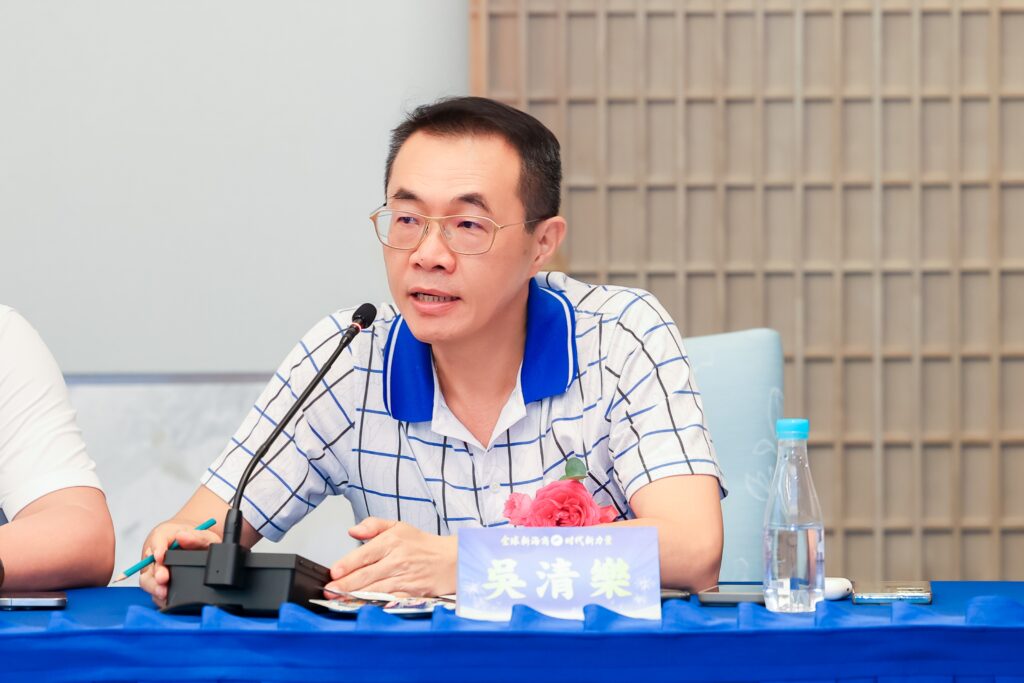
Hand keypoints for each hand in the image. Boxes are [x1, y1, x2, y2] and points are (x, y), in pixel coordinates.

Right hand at [138, 522, 221, 607]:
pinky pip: (153, 592)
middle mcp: (154, 554)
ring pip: (147, 579)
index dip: (158, 549)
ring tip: (163, 593)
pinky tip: (166, 600)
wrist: (194, 548)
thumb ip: (196, 536)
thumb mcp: (203, 535)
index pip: (157, 541)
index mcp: (163, 536)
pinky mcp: (156, 584)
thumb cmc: (195, 540)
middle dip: (157, 572)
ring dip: (154, 587)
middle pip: (150, 563)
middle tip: (163, 578)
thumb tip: (183, 536)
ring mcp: (153, 570)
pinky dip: (158, 597)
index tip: (160, 556)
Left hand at [324, 518, 455, 597]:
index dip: (348, 564)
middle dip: (345, 584)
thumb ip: (373, 525)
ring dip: (354, 596)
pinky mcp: (410, 594)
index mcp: (393, 541)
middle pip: (367, 575)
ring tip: (338, 599)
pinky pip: (389, 600)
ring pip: (375, 589)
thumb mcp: (398, 526)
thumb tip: (353, 530)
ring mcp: (404, 579)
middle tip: (328, 590)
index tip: (333, 572)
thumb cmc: (421, 544)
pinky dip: (374, 604)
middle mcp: (398, 560)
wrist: (451, 560)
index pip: (365, 554)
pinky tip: (360, 606)